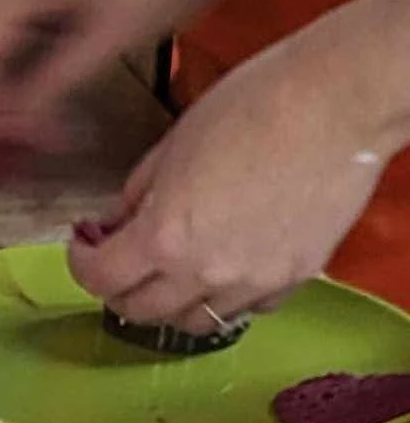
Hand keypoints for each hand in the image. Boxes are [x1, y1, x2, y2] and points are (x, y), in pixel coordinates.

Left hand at [68, 31, 391, 328]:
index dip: (83, 263)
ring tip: (174, 273)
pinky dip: (228, 298)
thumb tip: (118, 220)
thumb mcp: (173, 144)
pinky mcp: (293, 277)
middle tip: (121, 264)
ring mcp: (252, 281)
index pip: (100, 279)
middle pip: (140, 312)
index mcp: (164, 237)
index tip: (86, 247)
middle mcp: (204, 272)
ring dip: (173, 302)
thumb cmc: (259, 104)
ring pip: (194, 321)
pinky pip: (248, 309)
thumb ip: (138, 193)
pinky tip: (227, 268)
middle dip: (120, 289)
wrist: (339, 100)